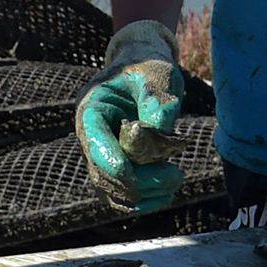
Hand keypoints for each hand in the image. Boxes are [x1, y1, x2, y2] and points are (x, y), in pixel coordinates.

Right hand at [76, 18, 189, 212]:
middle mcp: (90, 133)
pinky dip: (141, 199)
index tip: (135, 181)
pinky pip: (121, 192)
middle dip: (137, 182)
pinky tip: (166, 195)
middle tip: (176, 176)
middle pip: (102, 171)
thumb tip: (157, 134)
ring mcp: (102, 150)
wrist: (146, 68)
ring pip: (110, 188)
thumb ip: (156, 102)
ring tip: (175, 182)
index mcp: (92, 107)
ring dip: (142, 195)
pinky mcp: (117, 162)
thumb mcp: (156, 75)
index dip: (111, 163)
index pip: (93, 141)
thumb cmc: (149, 67)